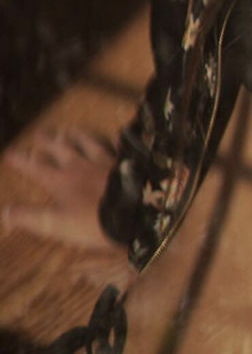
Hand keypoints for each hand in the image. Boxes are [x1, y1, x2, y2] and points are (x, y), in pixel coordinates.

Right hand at [2, 128, 122, 254]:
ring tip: (68, 130)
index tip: (10, 152)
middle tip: (40, 134)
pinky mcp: (125, 161)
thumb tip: (3, 211)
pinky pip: (116, 145)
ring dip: (75, 135)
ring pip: (87, 142)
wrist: (135, 209)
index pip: (36, 168)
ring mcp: (104, 160)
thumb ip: (30, 216)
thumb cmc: (93, 221)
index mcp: (61, 181)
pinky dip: (111, 139)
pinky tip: (113, 135)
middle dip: (48, 142)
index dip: (22, 161)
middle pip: (61, 149)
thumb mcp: (55, 224)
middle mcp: (81, 165)